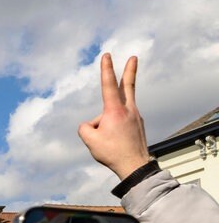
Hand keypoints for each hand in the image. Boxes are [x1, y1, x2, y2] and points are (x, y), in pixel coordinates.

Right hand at [77, 53, 150, 181]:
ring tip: (108, 141)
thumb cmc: (112, 152)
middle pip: (127, 86)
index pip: (108, 85)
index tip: (107, 55)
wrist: (135, 166)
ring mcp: (135, 117)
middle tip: (134, 57)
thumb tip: (93, 123)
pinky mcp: (138, 125)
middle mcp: (128, 110)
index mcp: (115, 111)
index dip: (106, 69)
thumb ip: (85, 127)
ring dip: (106, 121)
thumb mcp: (89, 139)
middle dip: (130, 70)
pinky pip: (120, 122)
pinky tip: (115, 142)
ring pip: (114, 113)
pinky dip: (113, 129)